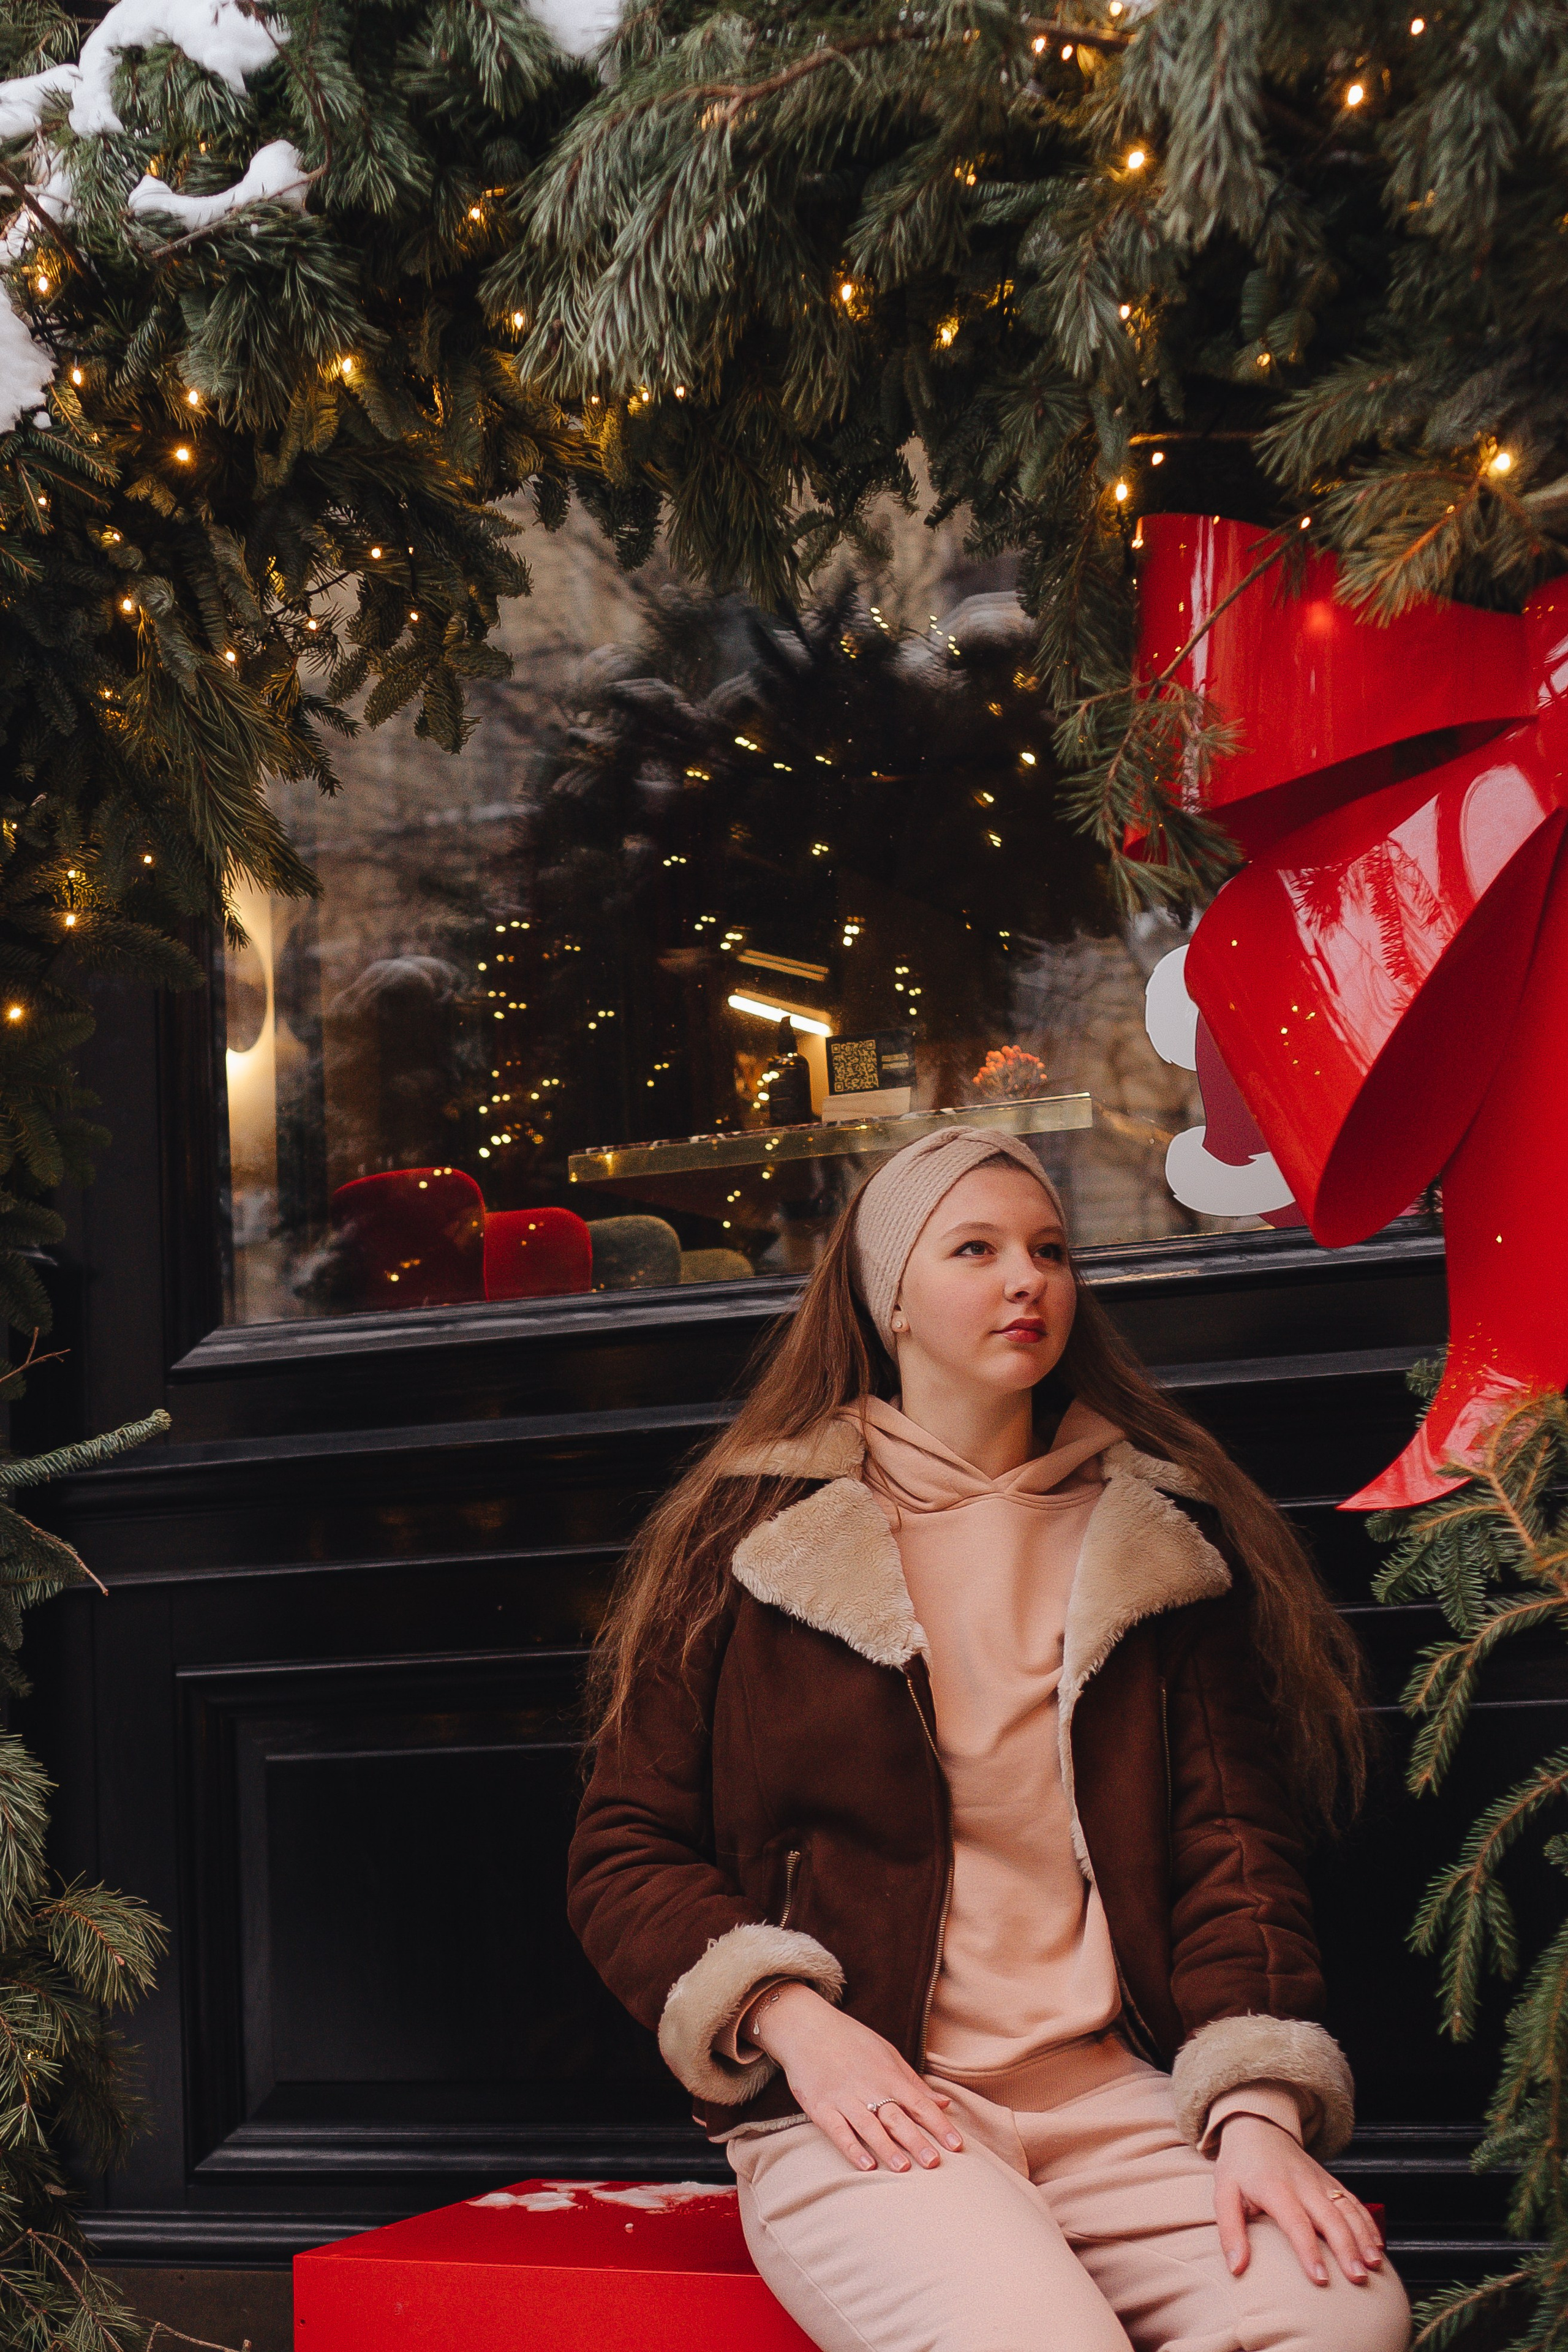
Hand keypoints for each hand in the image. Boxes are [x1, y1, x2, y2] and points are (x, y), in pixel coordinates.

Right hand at [744, 1982, 963, 2173]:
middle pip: (896, 2117)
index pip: (919, 2103)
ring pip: (869, 2126)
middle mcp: (868, 2087)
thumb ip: (913, 2082)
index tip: (957, 2146)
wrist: (806, 2027)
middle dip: (916, 2140)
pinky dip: (852, 2148)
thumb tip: (944, 2102)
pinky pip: (838, 2130)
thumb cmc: (851, 2041)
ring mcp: (843, 2097)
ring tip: (904, 2168)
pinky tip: (866, 2166)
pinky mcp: (820, 2107)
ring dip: (887, 2147)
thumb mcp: (886, 2053)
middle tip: (934, 2163)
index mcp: (887, 2074)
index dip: (939, 2124)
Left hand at [1213, 2114, 1385, 2284]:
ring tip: (1373, 2265)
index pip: (1295, 2222)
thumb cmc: (1239, 2165)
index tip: (1320, 2279)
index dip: (1309, 2250)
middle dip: (1346, 2248)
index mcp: (1275, 2188)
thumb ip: (1230, 2231)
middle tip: (1358, 2278)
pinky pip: (1354, 2201)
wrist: (1257, 2126)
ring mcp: (1320, 2181)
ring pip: (1348, 2209)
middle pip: (1330, 2217)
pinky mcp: (1330, 2181)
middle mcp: (1303, 2183)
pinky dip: (1368, 2222)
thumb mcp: (1224, 2193)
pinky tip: (1377, 2245)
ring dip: (1363, 2237)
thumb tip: (1236, 2268)